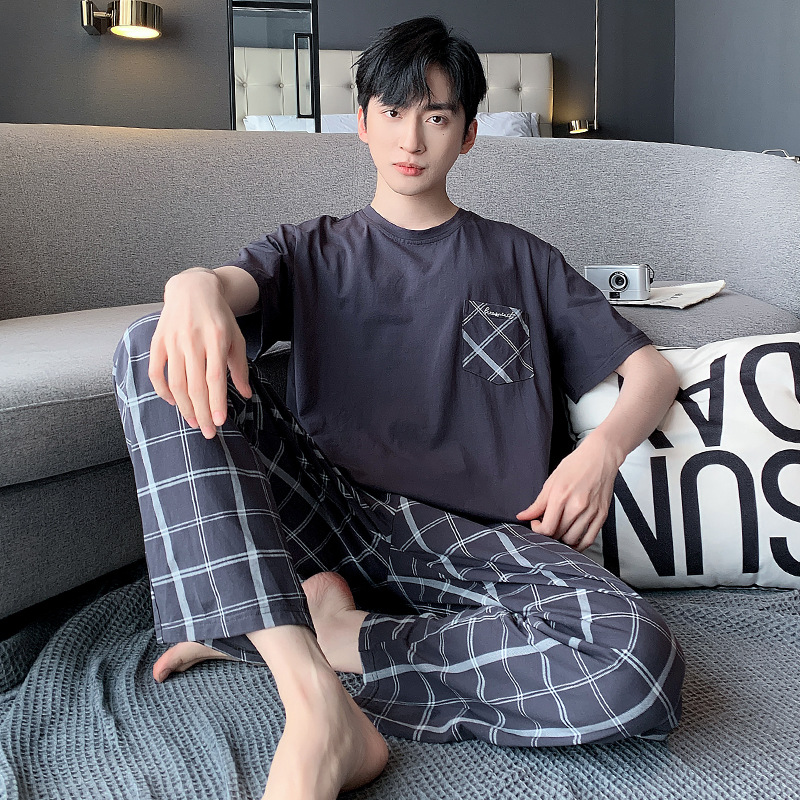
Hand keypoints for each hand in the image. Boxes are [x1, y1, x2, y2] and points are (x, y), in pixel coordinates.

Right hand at [148, 268, 251, 438]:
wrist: (193, 289)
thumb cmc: (218, 317)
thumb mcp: (236, 338)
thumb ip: (240, 367)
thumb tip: (246, 394)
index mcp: (216, 339)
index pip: (215, 378)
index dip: (217, 402)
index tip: (220, 421)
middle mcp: (193, 341)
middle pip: (195, 386)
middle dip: (202, 413)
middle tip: (208, 431)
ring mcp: (173, 341)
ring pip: (176, 383)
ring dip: (185, 407)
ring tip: (195, 422)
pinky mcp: (158, 342)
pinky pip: (156, 372)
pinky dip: (163, 391)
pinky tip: (174, 402)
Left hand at [515, 435, 620, 551]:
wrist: (600, 457)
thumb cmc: (576, 465)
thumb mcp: (551, 482)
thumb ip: (537, 503)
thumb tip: (523, 516)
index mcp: (561, 496)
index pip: (547, 528)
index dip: (538, 530)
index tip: (537, 524)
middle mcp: (577, 506)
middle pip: (559, 534)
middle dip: (549, 533)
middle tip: (547, 525)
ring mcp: (591, 512)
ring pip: (573, 539)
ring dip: (563, 540)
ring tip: (559, 530)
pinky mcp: (602, 515)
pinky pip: (589, 539)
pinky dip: (579, 544)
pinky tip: (572, 539)